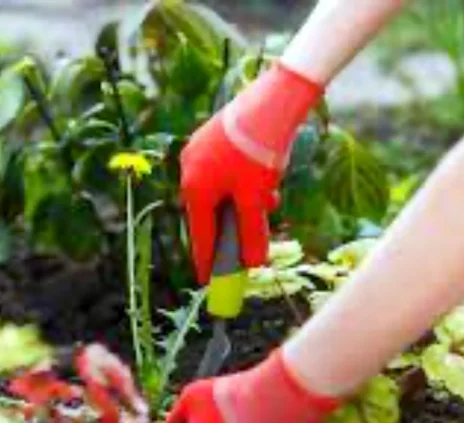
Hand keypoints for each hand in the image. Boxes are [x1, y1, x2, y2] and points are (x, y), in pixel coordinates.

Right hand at [180, 62, 322, 283]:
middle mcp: (190, 169)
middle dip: (233, 227)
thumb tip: (253, 263)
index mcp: (195, 188)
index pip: (200, 234)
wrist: (273, 100)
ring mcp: (200, 151)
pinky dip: (243, 184)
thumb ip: (252, 232)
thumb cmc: (259, 152)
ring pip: (221, 191)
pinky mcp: (213, 138)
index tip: (209, 279)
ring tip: (269, 202)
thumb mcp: (256, 198)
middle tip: (247, 243)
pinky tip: (266, 182)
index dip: (207, 259)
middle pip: (210, 212)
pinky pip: (225, 172)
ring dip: (244, 204)